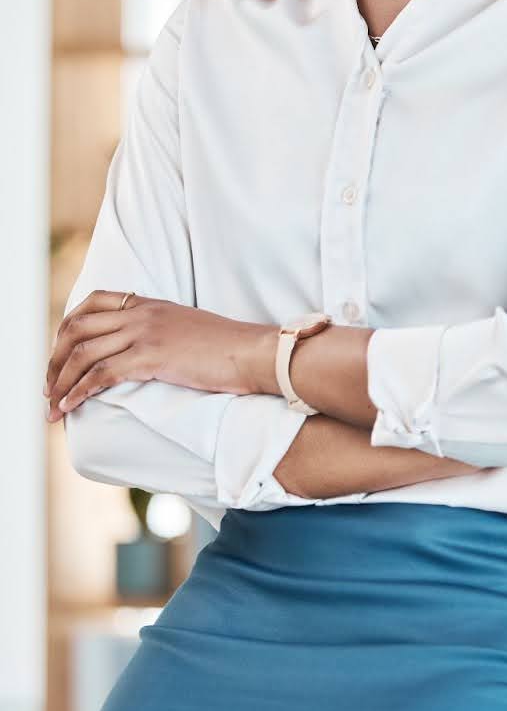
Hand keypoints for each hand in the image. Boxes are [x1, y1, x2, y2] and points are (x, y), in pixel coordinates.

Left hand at [44, 291, 270, 421]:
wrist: (254, 353)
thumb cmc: (230, 350)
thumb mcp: (189, 330)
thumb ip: (163, 333)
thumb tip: (144, 354)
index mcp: (151, 304)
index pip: (93, 302)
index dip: (67, 327)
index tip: (60, 353)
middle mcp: (142, 314)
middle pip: (78, 327)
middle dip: (54, 359)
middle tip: (48, 386)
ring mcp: (145, 333)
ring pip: (83, 353)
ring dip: (60, 382)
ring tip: (52, 406)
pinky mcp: (151, 357)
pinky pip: (100, 374)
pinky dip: (78, 392)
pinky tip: (69, 407)